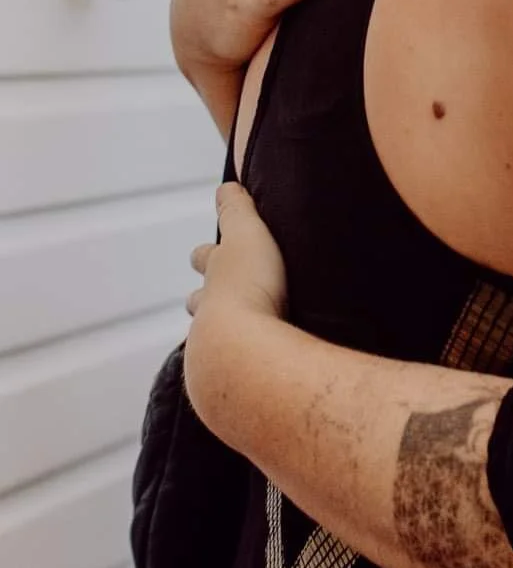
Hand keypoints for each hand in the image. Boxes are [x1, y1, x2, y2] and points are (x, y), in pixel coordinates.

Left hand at [185, 186, 287, 441]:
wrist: (243, 356)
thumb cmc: (249, 290)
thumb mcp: (248, 236)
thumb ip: (238, 210)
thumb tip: (225, 186)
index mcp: (218, 277)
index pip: (206, 259)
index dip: (208, 255)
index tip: (207, 252)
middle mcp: (211, 313)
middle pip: (199, 302)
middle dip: (205, 298)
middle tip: (216, 298)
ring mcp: (218, 350)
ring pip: (210, 339)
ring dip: (220, 335)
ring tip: (238, 339)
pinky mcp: (237, 382)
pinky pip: (238, 372)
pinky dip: (245, 369)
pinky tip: (258, 375)